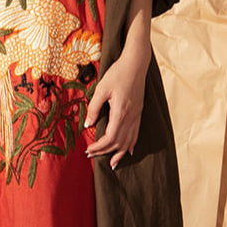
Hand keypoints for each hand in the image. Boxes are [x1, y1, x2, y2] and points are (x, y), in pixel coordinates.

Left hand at [84, 47, 148, 168]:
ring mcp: (137, 115)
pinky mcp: (139, 112)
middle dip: (105, 151)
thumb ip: (94, 108)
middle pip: (119, 142)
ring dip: (120, 153)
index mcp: (121, 112)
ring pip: (129, 141)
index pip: (110, 138)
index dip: (99, 147)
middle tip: (93, 155)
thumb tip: (87, 125)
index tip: (89, 149)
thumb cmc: (117, 73)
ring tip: (112, 163)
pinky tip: (128, 151)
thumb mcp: (101, 89)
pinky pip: (136, 133)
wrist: (136, 64)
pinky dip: (131, 144)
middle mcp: (131, 117)